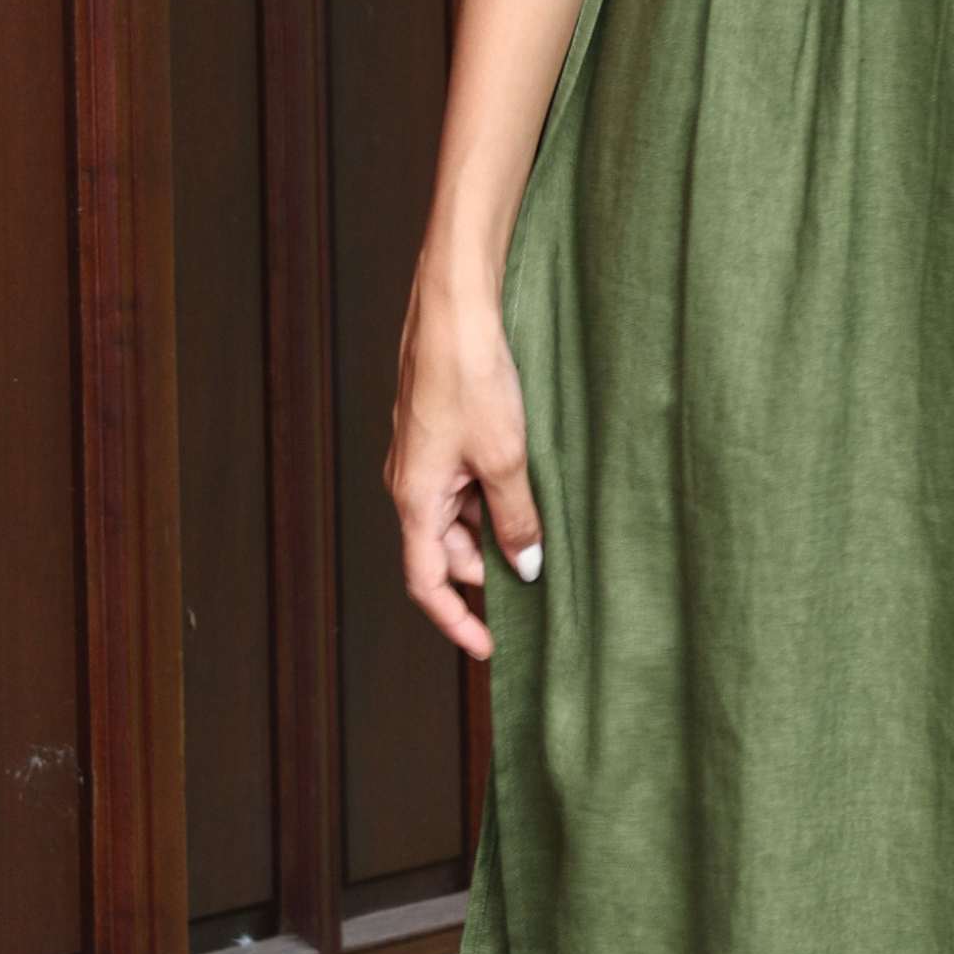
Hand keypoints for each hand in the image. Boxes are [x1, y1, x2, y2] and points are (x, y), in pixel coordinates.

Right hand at [389, 254, 542, 661]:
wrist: (454, 305)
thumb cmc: (469, 375)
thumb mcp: (506, 457)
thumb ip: (516, 517)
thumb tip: (526, 567)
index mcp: (414, 498)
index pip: (427, 582)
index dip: (457, 621)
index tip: (490, 648)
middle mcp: (410, 482)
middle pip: (445, 552)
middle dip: (486, 573)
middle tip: (538, 585)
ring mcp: (423, 457)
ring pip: (458, 517)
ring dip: (494, 532)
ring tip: (543, 536)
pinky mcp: (440, 432)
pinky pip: (463, 485)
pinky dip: (493, 499)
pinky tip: (530, 490)